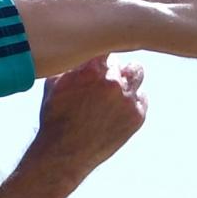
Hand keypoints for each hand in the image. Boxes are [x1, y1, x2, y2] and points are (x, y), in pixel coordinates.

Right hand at [28, 55, 147, 174]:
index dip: (103, 47)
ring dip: (128, 77)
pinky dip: (132, 100)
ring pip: (137, 73)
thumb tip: (80, 48)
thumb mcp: (54, 85)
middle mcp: (113, 81)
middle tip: (102, 78)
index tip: (99, 53)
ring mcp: (128, 98)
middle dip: (112, 67)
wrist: (64, 155)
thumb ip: (71, 63)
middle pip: (122, 58)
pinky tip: (117, 109)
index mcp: (91, 69)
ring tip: (116, 89)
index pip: (107, 42)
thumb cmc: (55, 119)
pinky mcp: (137, 115)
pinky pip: (142, 97)